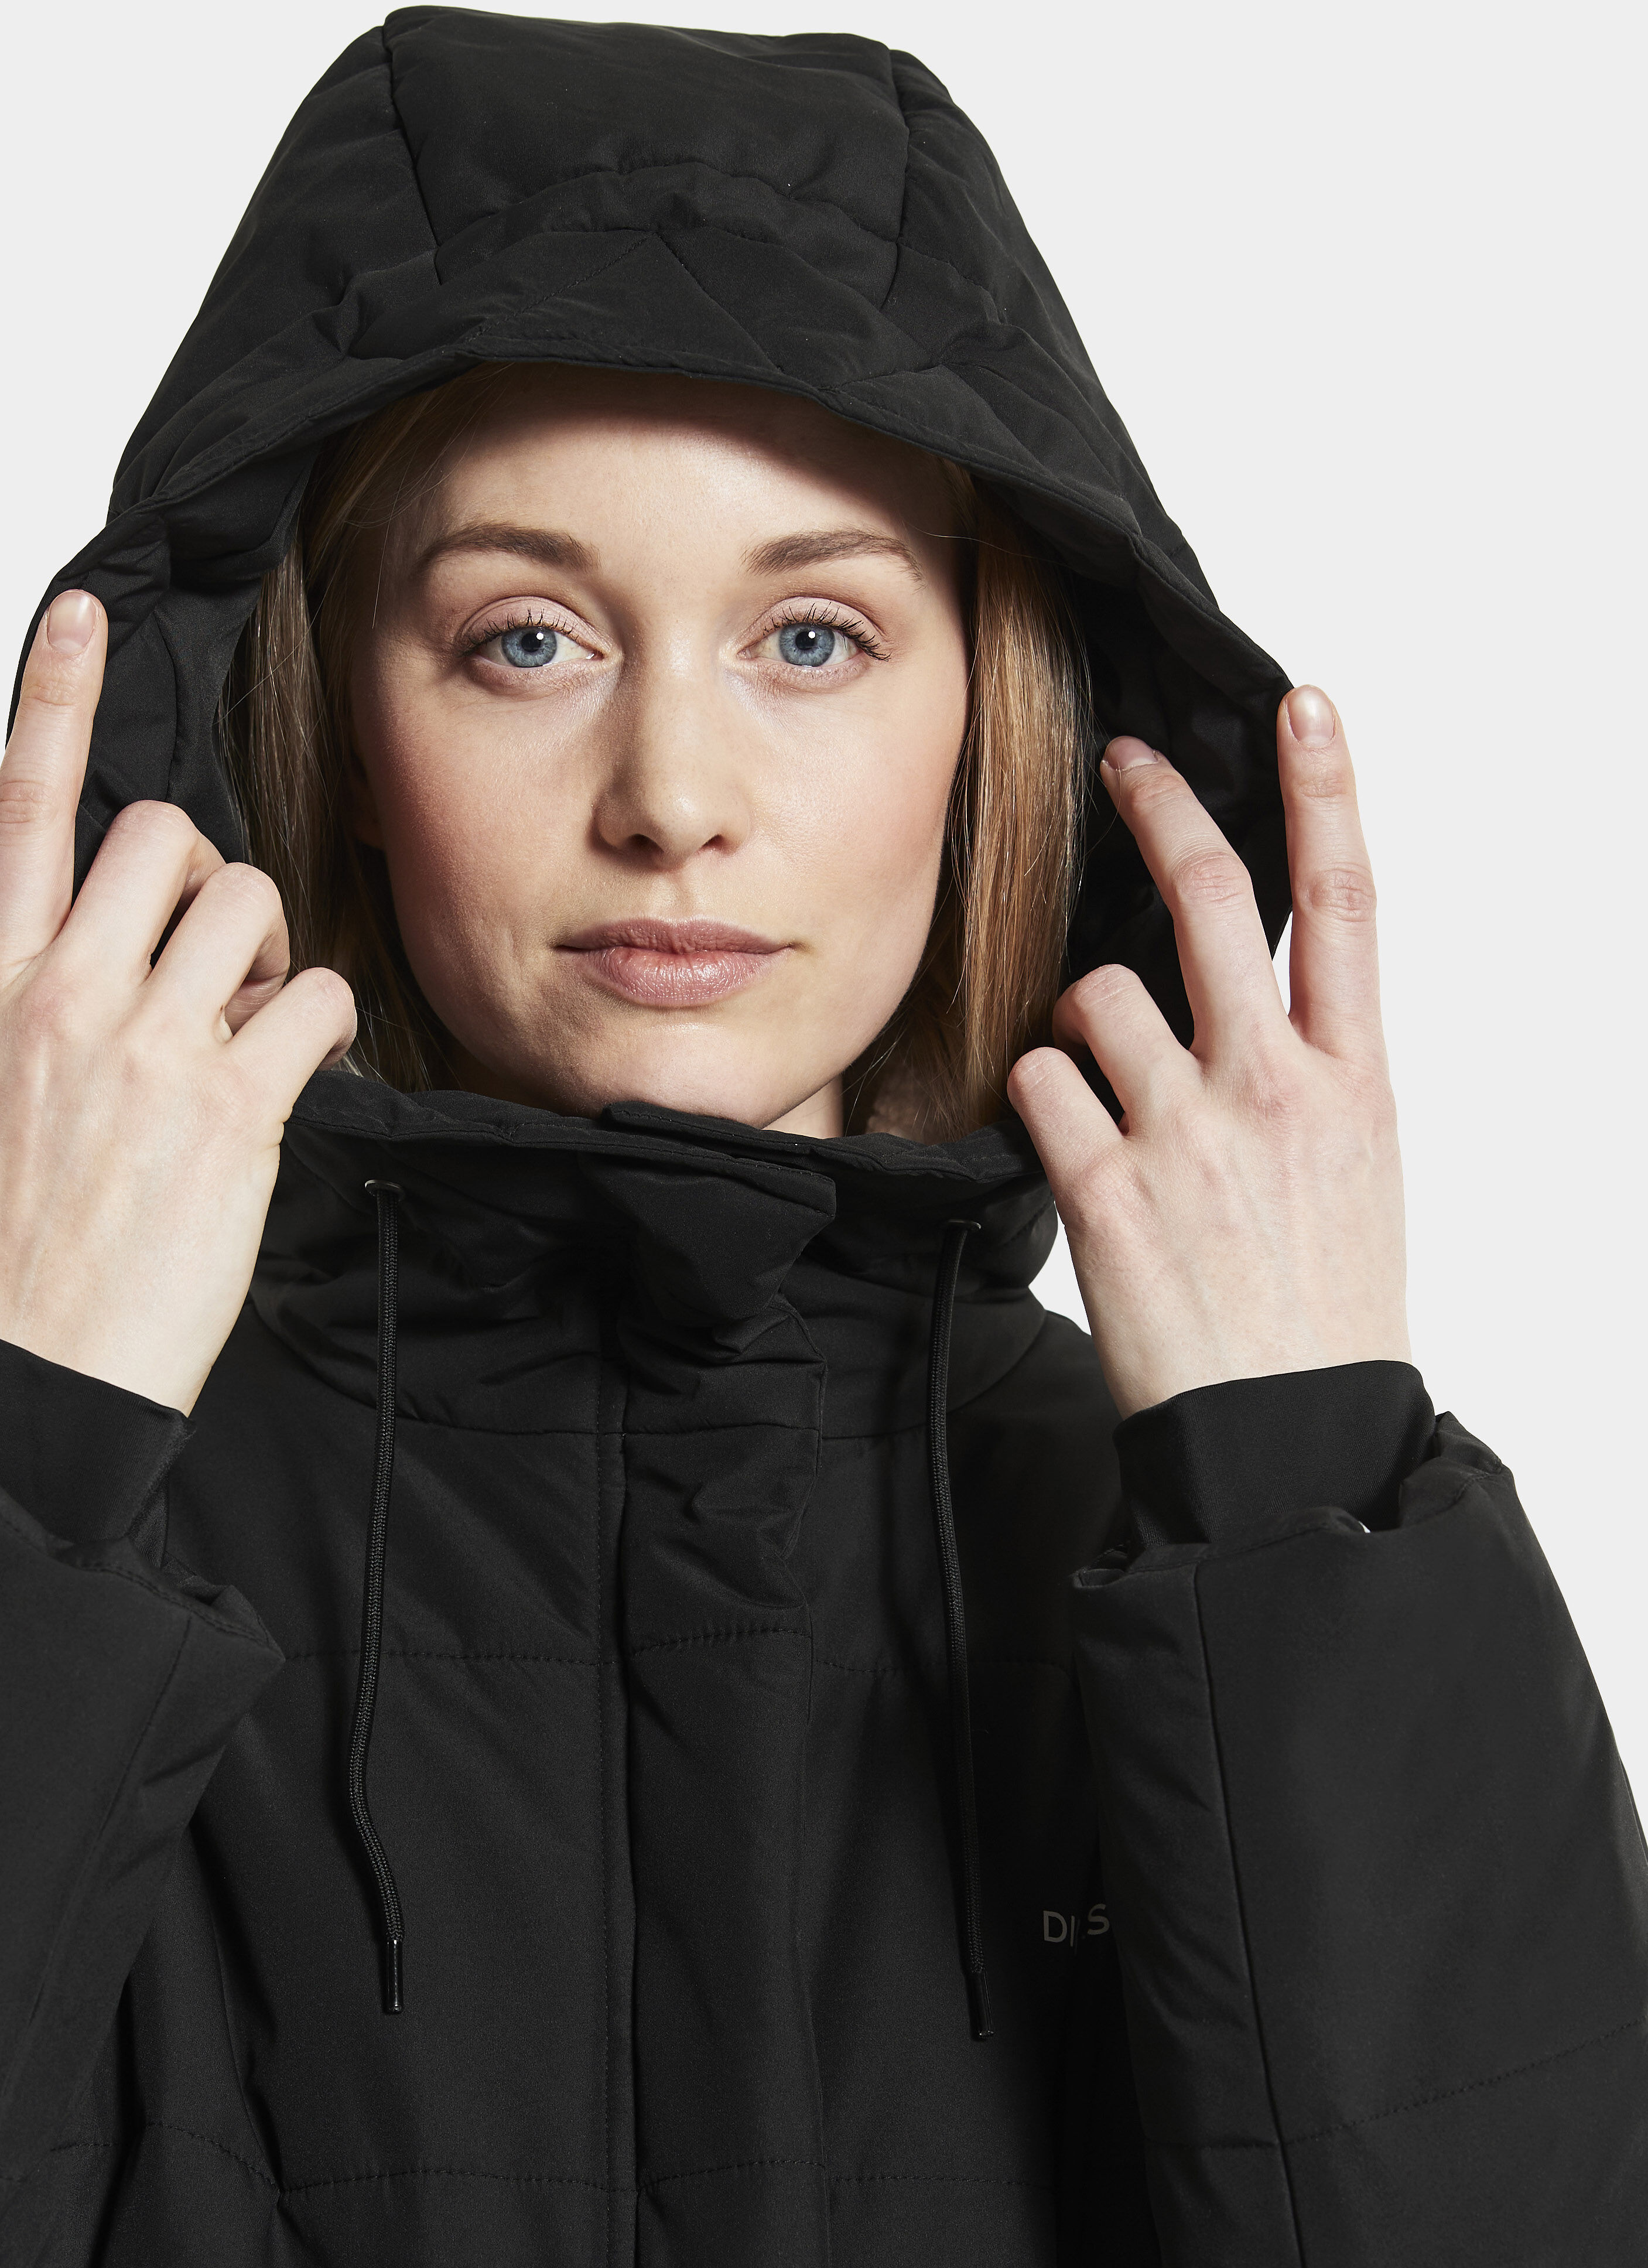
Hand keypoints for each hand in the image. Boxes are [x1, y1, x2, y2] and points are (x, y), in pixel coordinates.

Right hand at [0, 590, 356, 1413]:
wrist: (45, 1367)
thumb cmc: (14, 1237)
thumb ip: (24, 997)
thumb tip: (74, 936)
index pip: (17, 812)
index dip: (50, 699)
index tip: (76, 616)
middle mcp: (64, 1002)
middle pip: (164, 837)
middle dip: (206, 878)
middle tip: (210, 961)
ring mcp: (148, 1053)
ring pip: (252, 903)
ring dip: (271, 951)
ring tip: (246, 1026)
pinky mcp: (232, 1110)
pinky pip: (315, 998)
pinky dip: (319, 1024)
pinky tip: (290, 1073)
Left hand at [1006, 687, 1407, 1418]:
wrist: (1287, 1431)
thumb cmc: (1323, 1302)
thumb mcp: (1355, 1167)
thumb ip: (1309, 1067)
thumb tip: (1258, 994)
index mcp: (1353, 1078)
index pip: (1347, 902)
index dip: (1326, 790)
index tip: (1301, 707)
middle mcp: (1275, 1086)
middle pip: (1213, 902)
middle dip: (1162, 812)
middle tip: (1123, 764)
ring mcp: (1188, 1132)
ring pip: (1098, 995)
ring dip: (1082, 1019)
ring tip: (1110, 1090)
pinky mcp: (1105, 1186)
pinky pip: (1041, 1079)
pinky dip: (1042, 1094)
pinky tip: (1072, 1144)